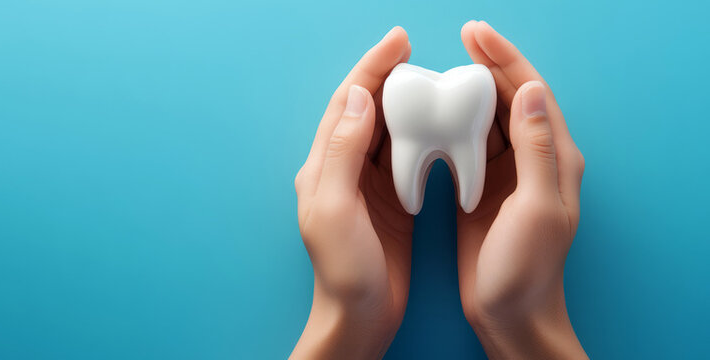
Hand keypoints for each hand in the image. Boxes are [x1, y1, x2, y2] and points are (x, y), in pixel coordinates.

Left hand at [290, 27, 412, 359]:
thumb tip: (360, 99)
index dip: (371, 67)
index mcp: (323, 167)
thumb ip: (343, 153)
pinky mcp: (390, 202)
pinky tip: (439, 124)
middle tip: (418, 51)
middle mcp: (341, 170)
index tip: (399, 40)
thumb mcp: (337, 209)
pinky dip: (421, 134)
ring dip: (406, 101)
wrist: (358, 318)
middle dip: (389, 76)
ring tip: (433, 78)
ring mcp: (366, 185)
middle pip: (366, 109)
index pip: (347, 103)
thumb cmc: (343, 272)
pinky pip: (405, 156)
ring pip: (387, 129)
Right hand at [455, 21, 587, 357]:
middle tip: (458, 39)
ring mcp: (507, 176)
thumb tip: (531, 90)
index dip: (506, 59)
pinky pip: (467, 147)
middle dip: (485, 65)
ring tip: (440, 69)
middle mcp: (533, 160)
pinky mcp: (481, 191)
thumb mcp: (535, 206)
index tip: (476, 33)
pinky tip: (432, 116)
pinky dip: (452, 126)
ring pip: (486, 119)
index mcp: (554, 158)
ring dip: (466, 92)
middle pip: (510, 98)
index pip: (532, 93)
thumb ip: (535, 148)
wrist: (510, 315)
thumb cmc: (526, 269)